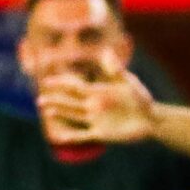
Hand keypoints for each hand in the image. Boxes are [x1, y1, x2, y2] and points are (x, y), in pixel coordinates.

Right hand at [36, 69, 157, 144]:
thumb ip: (116, 70)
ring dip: (60, 114)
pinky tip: (60, 137)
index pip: (75, 86)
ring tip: (47, 111)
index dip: (62, 83)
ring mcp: (95, 120)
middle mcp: (93, 105)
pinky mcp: (101, 133)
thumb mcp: (128, 83)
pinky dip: (71, 137)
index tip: (47, 81)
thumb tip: (106, 52)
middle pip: (69, 102)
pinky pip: (82, 136)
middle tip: (39, 99)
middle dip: (55, 100)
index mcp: (98, 91)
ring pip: (73, 116)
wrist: (150, 119)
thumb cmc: (141, 98)